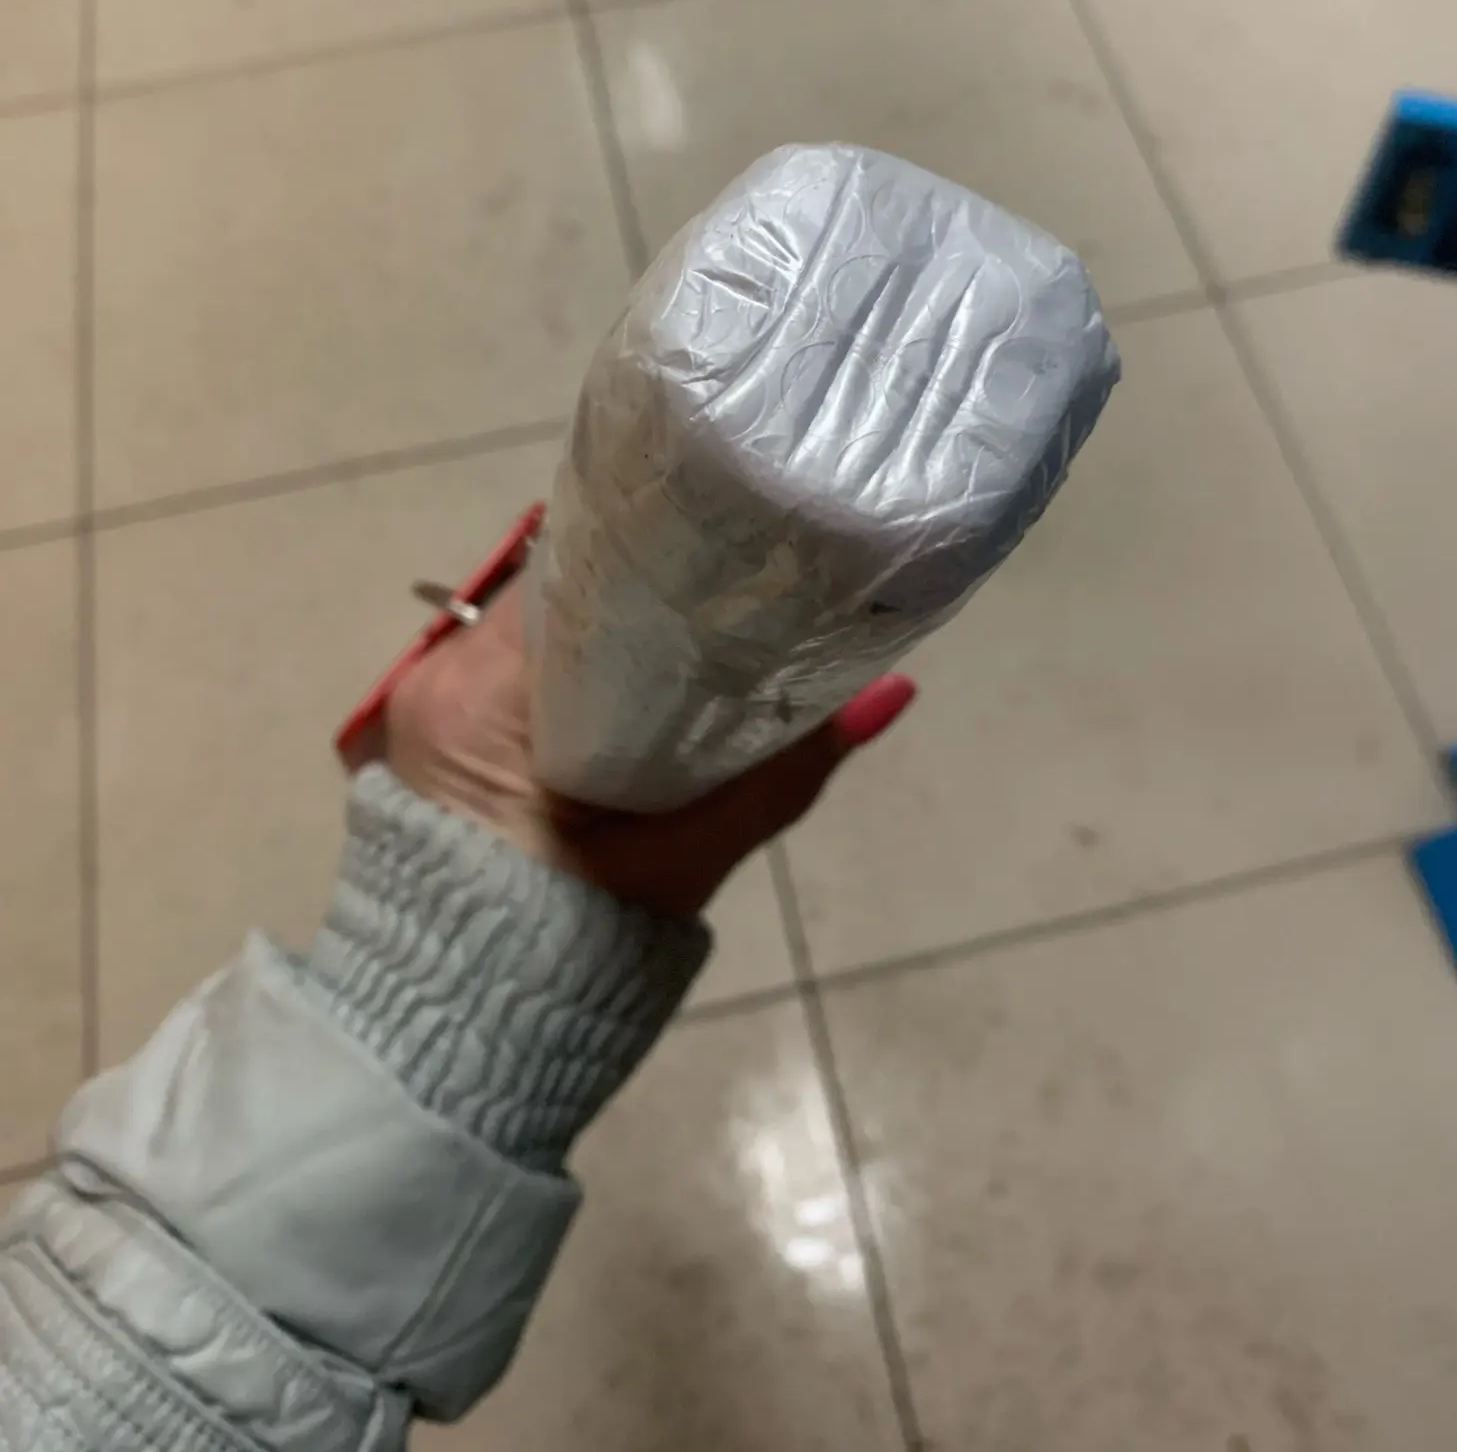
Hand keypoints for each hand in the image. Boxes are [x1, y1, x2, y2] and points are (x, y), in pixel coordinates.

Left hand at [383, 576, 915, 920]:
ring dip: (604, 634)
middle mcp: (436, 682)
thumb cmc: (567, 954)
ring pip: (532, 637)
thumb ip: (781, 776)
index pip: (571, 578)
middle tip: (726, 590)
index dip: (652, 561)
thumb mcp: (684, 861)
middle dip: (637, 597)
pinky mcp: (423, 742)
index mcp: (481, 697)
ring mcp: (419, 710)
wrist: (457, 1048)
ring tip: (692, 629)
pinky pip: (507, 677)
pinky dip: (571, 674)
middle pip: (554, 600)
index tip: (725, 556)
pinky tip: (635, 681)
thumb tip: (889, 694)